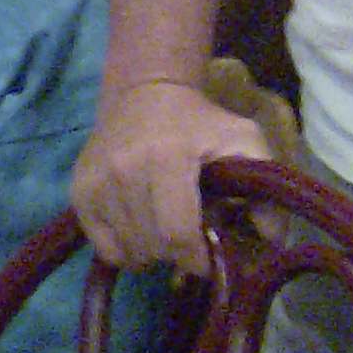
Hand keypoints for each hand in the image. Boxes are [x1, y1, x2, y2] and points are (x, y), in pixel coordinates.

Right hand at [71, 79, 271, 274]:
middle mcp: (122, 171)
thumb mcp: (243, 142)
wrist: (144, 93)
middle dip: (178, 254)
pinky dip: (126, 249)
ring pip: (129, 251)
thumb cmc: (199, 122)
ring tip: (166, 228)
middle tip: (191, 238)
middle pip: (153, 246)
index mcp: (165, 159)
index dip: (198, 259)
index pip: (176, 234)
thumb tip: (274, 242)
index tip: (211, 259)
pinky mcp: (78, 192)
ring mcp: (95, 182)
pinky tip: (141, 229)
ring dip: (154, 252)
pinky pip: (104, 248)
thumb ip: (265, 188)